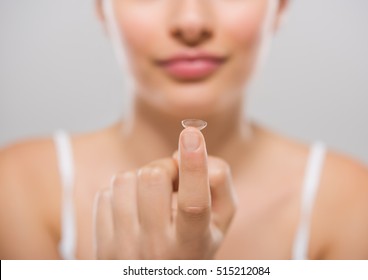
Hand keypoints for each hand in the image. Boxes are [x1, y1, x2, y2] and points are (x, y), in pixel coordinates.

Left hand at [94, 127, 236, 258]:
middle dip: (165, 168)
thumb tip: (186, 151)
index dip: (194, 166)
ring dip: (142, 180)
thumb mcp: (220, 220)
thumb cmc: (194, 242)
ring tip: (152, 199)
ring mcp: (125, 248)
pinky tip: (134, 211)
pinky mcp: (101, 243)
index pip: (194, 203)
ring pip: (125, 179)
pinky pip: (106, 193)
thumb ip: (219, 182)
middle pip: (153, 177)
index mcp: (193, 244)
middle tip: (173, 182)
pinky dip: (123, 194)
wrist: (156, 277)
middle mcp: (157, 249)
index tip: (192, 133)